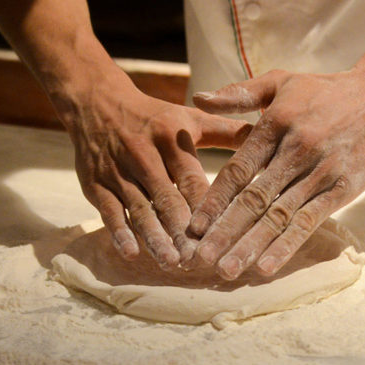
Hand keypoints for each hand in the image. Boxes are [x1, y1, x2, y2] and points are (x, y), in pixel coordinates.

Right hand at [67, 86, 250, 268]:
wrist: (96, 103)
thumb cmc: (155, 117)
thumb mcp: (190, 118)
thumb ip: (228, 132)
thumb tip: (269, 141)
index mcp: (170, 138)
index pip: (191, 178)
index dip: (206, 207)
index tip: (223, 233)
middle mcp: (142, 154)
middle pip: (166, 198)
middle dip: (182, 230)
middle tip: (199, 259)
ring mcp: (117, 171)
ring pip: (139, 208)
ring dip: (155, 237)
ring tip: (172, 262)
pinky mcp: (95, 184)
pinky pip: (109, 211)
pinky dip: (119, 233)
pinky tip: (132, 253)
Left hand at [184, 68, 364, 278]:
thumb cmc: (325, 90)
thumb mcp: (280, 82)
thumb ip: (238, 94)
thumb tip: (198, 99)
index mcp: (276, 125)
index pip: (238, 169)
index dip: (214, 200)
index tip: (194, 226)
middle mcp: (297, 150)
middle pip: (254, 198)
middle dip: (225, 231)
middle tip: (200, 257)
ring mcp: (321, 172)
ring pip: (279, 215)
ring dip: (251, 245)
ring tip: (227, 269)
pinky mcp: (343, 189)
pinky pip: (310, 221)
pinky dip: (287, 245)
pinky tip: (268, 266)